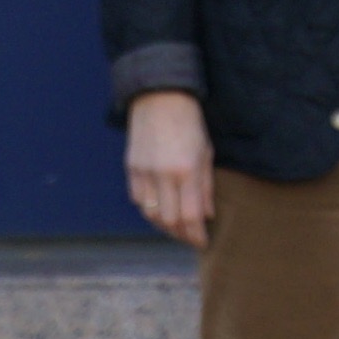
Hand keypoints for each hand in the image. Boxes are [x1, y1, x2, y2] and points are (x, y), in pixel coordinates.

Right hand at [124, 89, 216, 247]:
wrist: (160, 96)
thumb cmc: (189, 122)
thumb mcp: (205, 151)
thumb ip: (206, 186)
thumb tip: (207, 215)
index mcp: (187, 170)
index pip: (191, 216)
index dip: (197, 235)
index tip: (203, 242)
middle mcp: (163, 175)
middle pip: (169, 221)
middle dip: (181, 235)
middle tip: (191, 238)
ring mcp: (144, 171)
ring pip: (151, 214)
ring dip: (164, 226)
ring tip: (176, 228)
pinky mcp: (131, 167)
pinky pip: (138, 199)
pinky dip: (149, 209)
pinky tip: (160, 209)